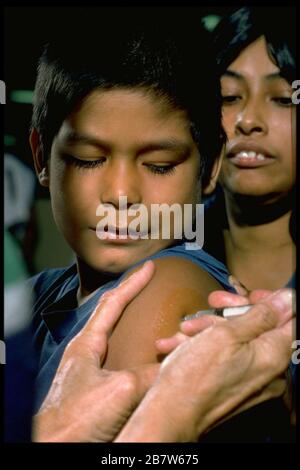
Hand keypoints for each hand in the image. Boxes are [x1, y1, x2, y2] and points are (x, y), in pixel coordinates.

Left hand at [33, 261, 158, 441]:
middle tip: (148, 285)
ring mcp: (88, 371)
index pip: (113, 302)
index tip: (149, 267)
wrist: (55, 449)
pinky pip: (119, 361)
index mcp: (86, 344)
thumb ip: (148, 374)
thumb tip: (171, 368)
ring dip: (133, 324)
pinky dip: (135, 351)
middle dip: (130, 297)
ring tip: (151, 317)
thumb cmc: (75, 421)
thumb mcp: (120, 390)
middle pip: (111, 315)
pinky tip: (145, 358)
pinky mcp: (94, 389)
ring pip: (116, 339)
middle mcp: (85, 353)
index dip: (133, 283)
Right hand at [157, 287, 295, 427]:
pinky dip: (203, 345)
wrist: (169, 414)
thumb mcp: (225, 334)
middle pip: (261, 325)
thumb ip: (260, 314)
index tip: (248, 296)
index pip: (291, 317)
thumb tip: (289, 298)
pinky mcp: (233, 385)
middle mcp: (269, 369)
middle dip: (231, 312)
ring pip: (237, 338)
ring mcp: (251, 379)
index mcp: (274, 355)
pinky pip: (225, 356)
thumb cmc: (194, 376)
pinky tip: (180, 343)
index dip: (272, 301)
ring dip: (209, 328)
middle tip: (211, 304)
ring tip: (185, 330)